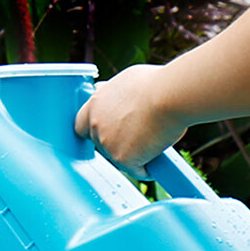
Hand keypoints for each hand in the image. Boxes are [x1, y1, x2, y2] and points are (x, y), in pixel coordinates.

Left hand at [74, 63, 186, 177]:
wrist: (168, 97)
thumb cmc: (155, 84)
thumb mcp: (126, 81)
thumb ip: (111, 92)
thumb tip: (104, 90)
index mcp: (94, 105)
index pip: (81, 124)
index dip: (94, 128)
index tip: (106, 130)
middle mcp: (96, 126)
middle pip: (99, 142)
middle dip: (115, 142)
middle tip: (135, 137)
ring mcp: (107, 144)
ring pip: (118, 157)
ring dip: (131, 154)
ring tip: (152, 143)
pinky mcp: (122, 159)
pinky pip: (136, 169)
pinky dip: (146, 168)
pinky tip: (156, 160)